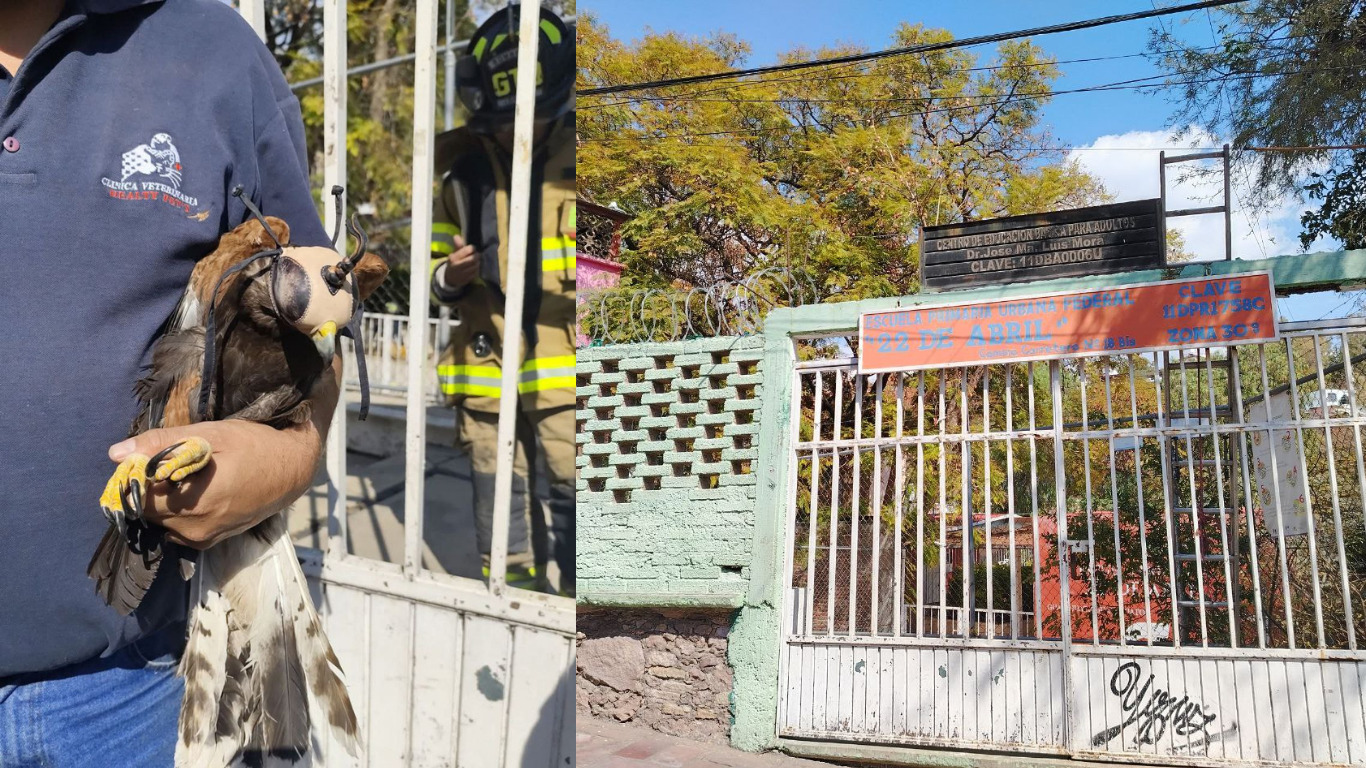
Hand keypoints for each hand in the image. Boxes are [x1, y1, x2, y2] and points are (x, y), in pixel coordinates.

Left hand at [107, 420, 317, 548]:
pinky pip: (176, 529)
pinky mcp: (209, 542)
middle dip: (149, 487)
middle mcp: (194, 528)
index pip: (137, 496)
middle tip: (168, 463)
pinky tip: (195, 493)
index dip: (135, 475)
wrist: (293, 471)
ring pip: (160, 520)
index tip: (147, 459)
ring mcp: (202, 538)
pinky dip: (177, 512)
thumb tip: (116, 453)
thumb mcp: (210, 435)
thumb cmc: (255, 447)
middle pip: (147, 510)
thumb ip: (161, 443)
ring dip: (163, 500)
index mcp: (193, 503)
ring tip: (186, 478)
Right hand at [443, 235, 478, 288]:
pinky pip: (476, 272)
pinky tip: (476, 267)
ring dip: (478, 262)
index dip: (472, 248)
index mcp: (453, 258)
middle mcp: (457, 266)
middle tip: (478, 254)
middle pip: (473, 259)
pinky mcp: (467, 279)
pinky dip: (478, 269)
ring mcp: (463, 274)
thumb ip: (457, 245)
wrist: (450, 278)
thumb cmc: (454, 263)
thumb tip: (456, 236)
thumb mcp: (453, 254)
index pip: (467, 250)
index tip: (473, 248)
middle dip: (477, 255)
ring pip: (476, 266)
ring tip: (477, 260)